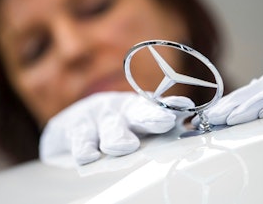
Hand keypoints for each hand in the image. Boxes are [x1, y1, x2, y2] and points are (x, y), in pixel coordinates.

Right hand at [39, 92, 193, 166]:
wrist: (71, 128)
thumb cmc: (112, 132)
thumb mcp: (134, 130)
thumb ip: (157, 137)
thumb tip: (191, 150)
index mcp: (139, 109)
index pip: (158, 107)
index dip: (171, 106)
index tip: (185, 107)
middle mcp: (121, 108)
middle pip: (138, 112)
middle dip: (152, 116)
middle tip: (164, 122)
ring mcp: (97, 115)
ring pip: (110, 125)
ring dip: (118, 135)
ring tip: (126, 146)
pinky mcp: (74, 125)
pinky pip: (81, 137)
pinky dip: (84, 147)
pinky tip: (89, 156)